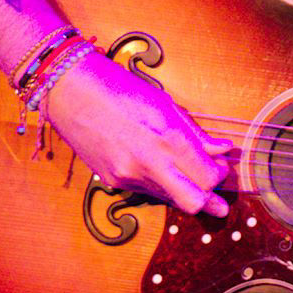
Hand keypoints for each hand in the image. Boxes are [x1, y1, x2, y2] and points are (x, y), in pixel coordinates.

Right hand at [42, 50, 232, 217]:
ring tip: (189, 177)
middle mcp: (149, 164)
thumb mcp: (165, 104)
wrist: (68, 92)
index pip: (209, 178)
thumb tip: (224, 150)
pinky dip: (160, 184)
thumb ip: (196, 134)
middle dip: (209, 200)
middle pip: (194, 203)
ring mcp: (128, 177)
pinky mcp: (113, 182)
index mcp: (167, 140)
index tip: (220, 166)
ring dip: (184, 191)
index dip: (219, 175)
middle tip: (217, 194)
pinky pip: (148, 192)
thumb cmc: (119, 89)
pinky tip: (160, 168)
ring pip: (170, 200)